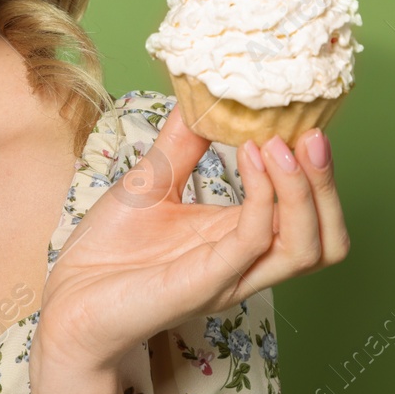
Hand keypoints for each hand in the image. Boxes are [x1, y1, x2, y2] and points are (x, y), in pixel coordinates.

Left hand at [33, 106, 348, 372]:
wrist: (67, 300)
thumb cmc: (109, 251)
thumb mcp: (153, 180)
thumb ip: (184, 142)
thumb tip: (205, 93)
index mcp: (241, 239)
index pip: (310, 215)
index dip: (317, 172)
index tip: (304, 120)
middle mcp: (246, 263)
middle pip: (326, 240)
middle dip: (326, 185)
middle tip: (311, 134)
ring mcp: (228, 277)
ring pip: (305, 249)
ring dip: (303, 192)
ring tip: (280, 144)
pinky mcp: (201, 284)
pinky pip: (252, 243)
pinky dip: (262, 198)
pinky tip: (248, 157)